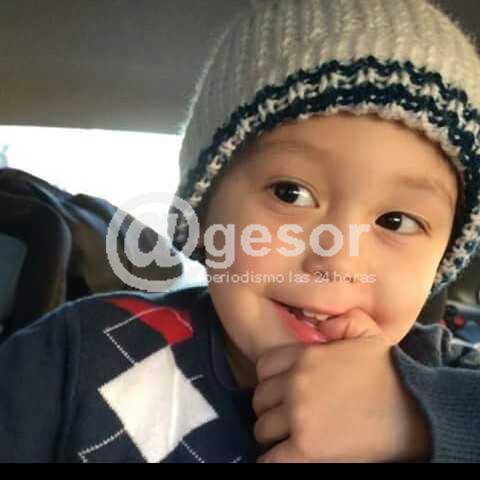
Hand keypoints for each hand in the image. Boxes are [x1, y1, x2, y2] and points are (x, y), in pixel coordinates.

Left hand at [253, 309, 430, 462]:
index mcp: (305, 356)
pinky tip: (283, 458)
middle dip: (270, 407)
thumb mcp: (367, 332)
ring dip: (272, 434)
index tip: (281, 390)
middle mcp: (296, 383)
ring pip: (262, 428)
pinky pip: (271, 459)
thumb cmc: (391, 372)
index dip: (270, 380)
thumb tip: (321, 328)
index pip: (263, 368)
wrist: (416, 408)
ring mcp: (299, 416)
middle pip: (260, 399)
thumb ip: (340, 321)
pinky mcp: (307, 448)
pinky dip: (273, 460)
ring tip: (287, 438)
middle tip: (285, 416)